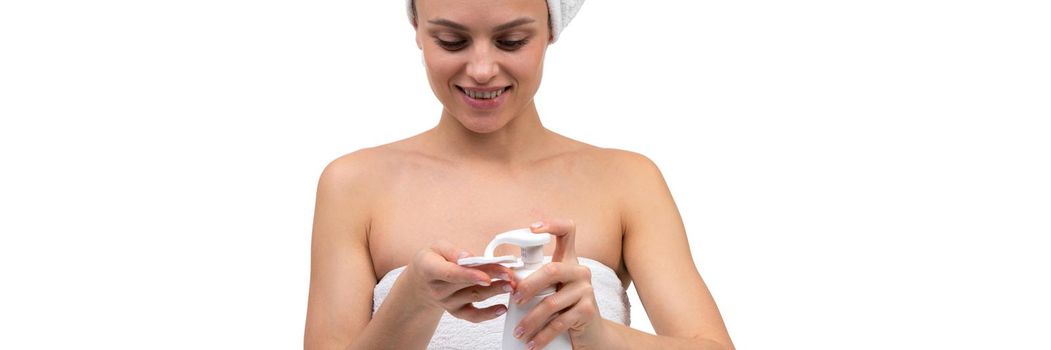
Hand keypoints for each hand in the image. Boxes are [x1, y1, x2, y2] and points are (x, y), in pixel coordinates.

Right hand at [405, 240, 515, 322]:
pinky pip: (473, 316)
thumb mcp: (436, 247)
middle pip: (468, 284)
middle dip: (491, 278)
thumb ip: (453, 251)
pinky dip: (489, 314)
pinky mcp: (456, 312)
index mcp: (430, 270)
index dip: (470, 275)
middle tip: (509, 274)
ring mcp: (447, 302)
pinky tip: (502, 308)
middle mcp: (438, 289)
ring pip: (475, 297)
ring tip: (511, 284)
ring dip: (495, 291)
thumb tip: (469, 257)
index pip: (451, 274)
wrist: (421, 282)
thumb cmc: (432, 260)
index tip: (487, 277)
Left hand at [511, 219, 609, 348]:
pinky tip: (532, 344)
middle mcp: (580, 271)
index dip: (551, 224)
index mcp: (568, 261)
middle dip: (528, 286)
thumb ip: (535, 280)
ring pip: (551, 302)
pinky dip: (542, 335)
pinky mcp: (588, 311)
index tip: (532, 228)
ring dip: (530, 320)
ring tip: (519, 332)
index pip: (567, 231)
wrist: (591, 335)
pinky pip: (559, 322)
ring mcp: (586, 290)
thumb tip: (507, 280)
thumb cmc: (564, 310)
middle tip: (514, 300)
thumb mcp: (551, 291)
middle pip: (551, 269)